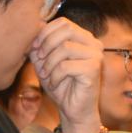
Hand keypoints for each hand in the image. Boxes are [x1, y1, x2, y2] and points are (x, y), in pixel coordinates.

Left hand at [29, 18, 103, 132]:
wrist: (73, 109)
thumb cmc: (61, 85)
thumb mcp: (44, 61)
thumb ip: (39, 44)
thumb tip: (35, 26)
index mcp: (84, 38)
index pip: (63, 22)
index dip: (45, 33)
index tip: (35, 49)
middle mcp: (94, 43)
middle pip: (66, 30)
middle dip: (47, 45)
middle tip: (40, 61)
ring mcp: (96, 55)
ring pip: (65, 48)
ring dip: (49, 63)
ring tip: (46, 75)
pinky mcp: (94, 69)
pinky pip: (66, 66)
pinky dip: (55, 75)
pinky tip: (54, 83)